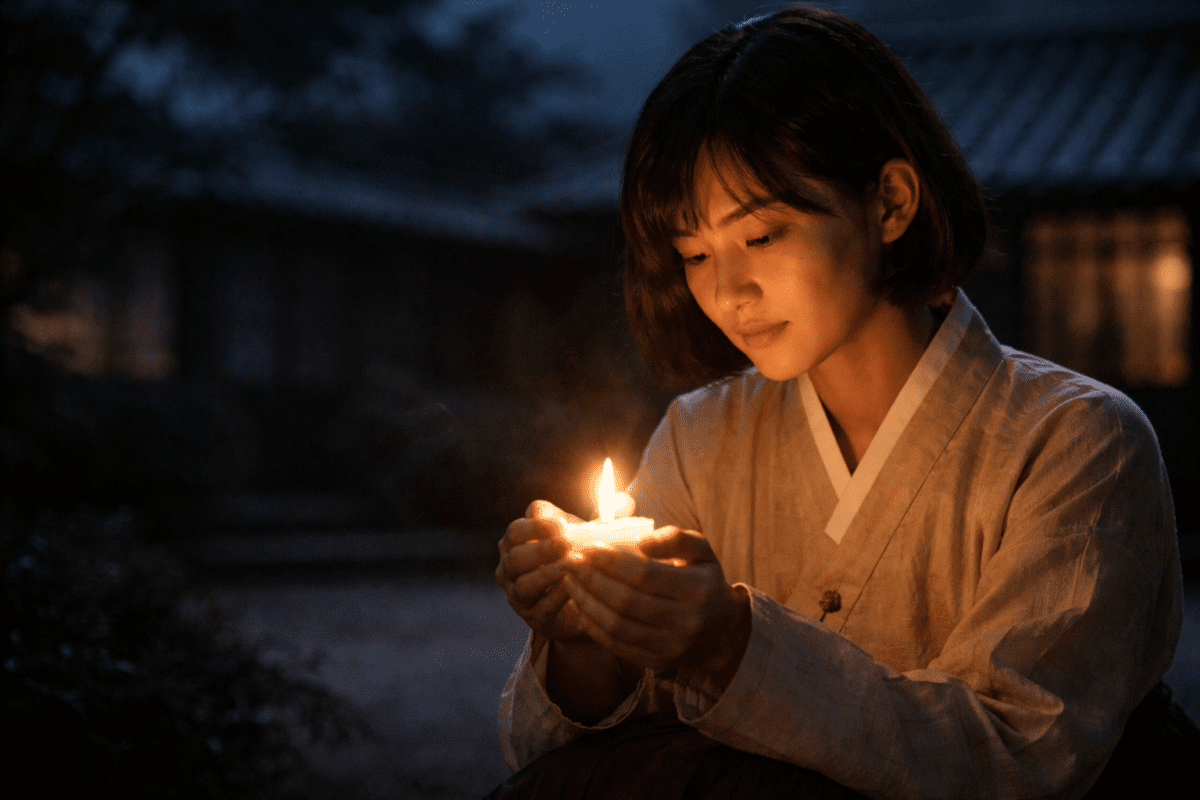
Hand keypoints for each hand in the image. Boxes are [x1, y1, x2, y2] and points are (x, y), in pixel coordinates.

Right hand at [496, 500, 590, 643]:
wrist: (585, 601)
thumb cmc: (580, 559)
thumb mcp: (585, 536)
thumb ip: (600, 517)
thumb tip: (624, 500)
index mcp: (517, 544)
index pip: (516, 531)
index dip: (536, 527)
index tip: (562, 525)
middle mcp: (510, 569)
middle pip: (515, 557)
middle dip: (540, 549)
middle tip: (565, 543)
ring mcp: (519, 596)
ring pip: (524, 584)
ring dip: (546, 573)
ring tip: (569, 565)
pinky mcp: (534, 619)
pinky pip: (541, 608)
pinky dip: (557, 597)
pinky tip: (574, 587)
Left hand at [563, 527, 750, 689]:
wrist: (722, 630)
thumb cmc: (704, 581)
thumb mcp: (701, 551)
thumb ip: (675, 538)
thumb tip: (641, 542)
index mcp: (698, 590)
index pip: (644, 575)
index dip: (610, 561)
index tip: (586, 548)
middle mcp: (687, 622)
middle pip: (626, 601)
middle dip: (591, 580)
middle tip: (570, 563)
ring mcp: (672, 647)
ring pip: (617, 626)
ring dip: (586, 602)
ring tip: (570, 582)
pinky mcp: (657, 662)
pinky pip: (616, 646)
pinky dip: (593, 626)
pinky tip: (580, 607)